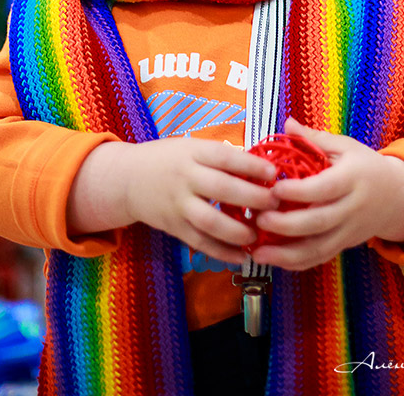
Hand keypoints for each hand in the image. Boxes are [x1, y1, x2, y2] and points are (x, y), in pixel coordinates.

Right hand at [68, 137, 278, 265]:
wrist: (128, 179)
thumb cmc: (170, 159)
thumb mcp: (192, 148)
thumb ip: (221, 158)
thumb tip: (262, 168)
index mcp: (192, 153)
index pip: (224, 157)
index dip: (250, 165)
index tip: (273, 172)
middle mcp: (185, 178)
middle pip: (221, 189)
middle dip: (252, 198)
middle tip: (275, 204)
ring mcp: (178, 205)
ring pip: (210, 222)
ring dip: (238, 231)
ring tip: (258, 234)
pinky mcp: (174, 228)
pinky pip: (200, 243)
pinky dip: (222, 253)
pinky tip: (242, 257)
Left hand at [249, 117, 403, 270]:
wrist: (397, 196)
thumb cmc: (364, 166)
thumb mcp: (345, 146)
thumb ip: (315, 138)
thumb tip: (287, 124)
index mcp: (352, 178)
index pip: (325, 188)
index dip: (299, 191)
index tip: (274, 189)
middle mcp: (352, 208)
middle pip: (319, 222)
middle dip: (287, 225)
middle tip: (258, 219)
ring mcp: (349, 231)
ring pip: (318, 248)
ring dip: (286, 254)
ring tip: (258, 252)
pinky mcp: (344, 245)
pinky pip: (320, 258)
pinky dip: (296, 263)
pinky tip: (272, 260)